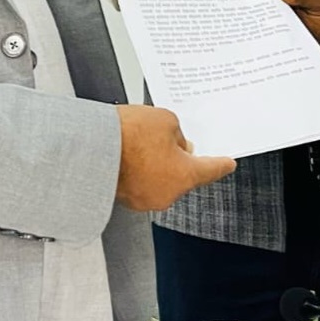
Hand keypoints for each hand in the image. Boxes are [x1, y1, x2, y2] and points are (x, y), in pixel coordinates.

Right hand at [114, 104, 234, 210]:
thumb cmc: (128, 135)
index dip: (221, 164)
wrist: (92, 147)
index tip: (228, 164)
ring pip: (160, 179)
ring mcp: (145, 199)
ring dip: (156, 164)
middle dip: (178, 158)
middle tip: (166, 138)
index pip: (211, 170)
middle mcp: (167, 194)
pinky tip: (129, 154)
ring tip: (140, 143)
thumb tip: (176, 143)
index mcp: (185, 176)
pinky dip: (139, 171)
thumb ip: (178, 134)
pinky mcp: (125, 199)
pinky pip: (141, 183)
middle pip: (183, 175)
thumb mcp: (166, 121)